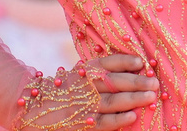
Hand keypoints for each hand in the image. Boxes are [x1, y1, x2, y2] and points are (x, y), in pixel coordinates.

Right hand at [14, 54, 158, 130]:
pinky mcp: (82, 124)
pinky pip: (102, 122)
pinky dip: (118, 119)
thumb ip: (99, 72)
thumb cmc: (64, 90)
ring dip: (133, 99)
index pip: (106, 63)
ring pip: (112, 101)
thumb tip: (135, 66)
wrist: (32, 108)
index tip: (141, 62)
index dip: (124, 62)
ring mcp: (83, 105)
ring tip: (151, 96)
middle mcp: (84, 86)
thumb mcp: (78, 75)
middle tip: (154, 82)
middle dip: (136, 82)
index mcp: (84, 71)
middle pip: (113, 82)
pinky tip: (132, 116)